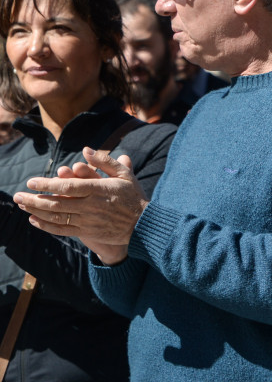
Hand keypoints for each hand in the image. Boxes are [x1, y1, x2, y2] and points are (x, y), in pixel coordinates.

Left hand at [13, 148, 146, 264]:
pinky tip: (34, 220)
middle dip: (34, 199)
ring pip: (57, 217)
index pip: (68, 187)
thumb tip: (86, 149)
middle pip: (57, 203)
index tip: (31, 182)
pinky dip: (46, 226)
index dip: (47, 185)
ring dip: (36, 211)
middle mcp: (91, 206)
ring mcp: (88, 221)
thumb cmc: (133, 196)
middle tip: (17, 195)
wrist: (144, 224)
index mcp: (99, 190)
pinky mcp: (88, 232)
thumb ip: (104, 161)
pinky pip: (63, 230)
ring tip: (22, 205)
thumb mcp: (124, 174)